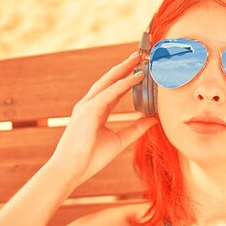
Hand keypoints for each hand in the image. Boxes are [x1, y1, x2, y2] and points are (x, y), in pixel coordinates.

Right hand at [47, 51, 158, 188]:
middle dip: (124, 66)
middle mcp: (90, 104)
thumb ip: (136, 129)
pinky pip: (109, 93)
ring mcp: (87, 105)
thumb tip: (153, 120)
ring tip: (138, 59)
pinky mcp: (89, 110)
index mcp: (95, 111)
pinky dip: (123, 84)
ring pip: (108, 81)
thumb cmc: (90, 158)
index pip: (114, 89)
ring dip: (124, 68)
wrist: (71, 170)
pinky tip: (135, 77)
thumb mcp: (119, 140)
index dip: (127, 78)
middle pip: (110, 80)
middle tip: (140, 55)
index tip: (140, 69)